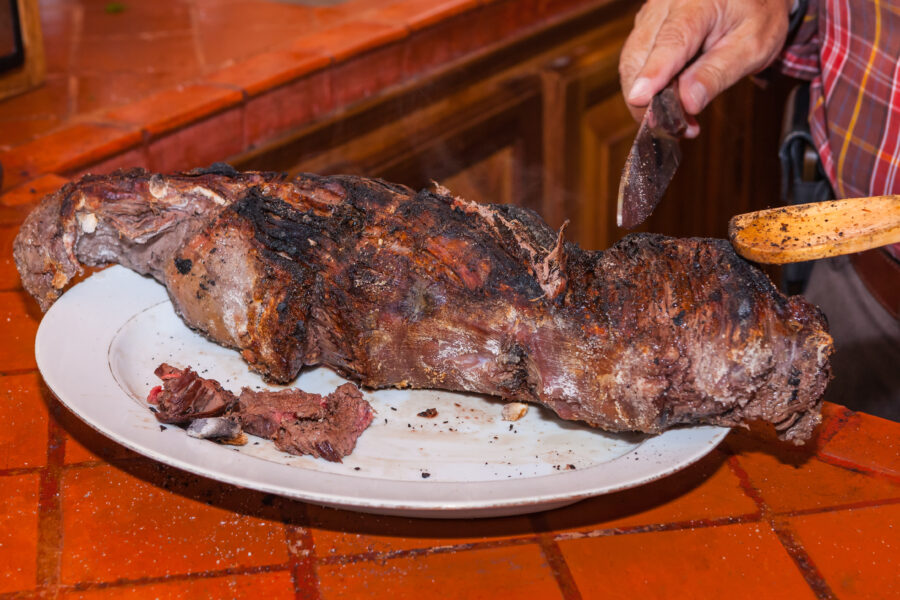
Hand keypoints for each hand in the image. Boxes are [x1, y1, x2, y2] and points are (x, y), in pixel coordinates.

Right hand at [619, 0, 793, 136]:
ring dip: (647, 97)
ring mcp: (651, 15)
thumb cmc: (757, 13)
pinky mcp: (646, 28)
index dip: (653, 73)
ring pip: (632, 61)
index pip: (670, 41)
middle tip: (674, 128)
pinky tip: (670, 102)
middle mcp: (666, 4)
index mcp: (697, 3)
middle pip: (639, 55)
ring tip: (677, 119)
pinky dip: (648, 87)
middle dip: (648, 98)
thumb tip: (688, 101)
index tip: (640, 99)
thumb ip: (718, 73)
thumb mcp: (752, 46)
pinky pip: (636, 61)